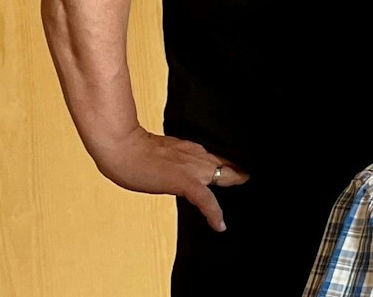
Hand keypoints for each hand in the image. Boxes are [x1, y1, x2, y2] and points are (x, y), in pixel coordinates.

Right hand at [91, 127, 247, 231]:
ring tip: (242, 204)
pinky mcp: (186, 181)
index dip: (232, 167)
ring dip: (234, 187)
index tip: (241, 173)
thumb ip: (179, 161)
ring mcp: (194, 168)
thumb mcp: (165, 153)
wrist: (122, 147)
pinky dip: (214, 213)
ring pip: (224, 178)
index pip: (220, 158)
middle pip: (228, 166)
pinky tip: (220, 225)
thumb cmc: (135, 151)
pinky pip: (206, 200)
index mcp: (194, 149)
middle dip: (240, 175)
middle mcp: (199, 156)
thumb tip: (180, 170)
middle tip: (249, 184)